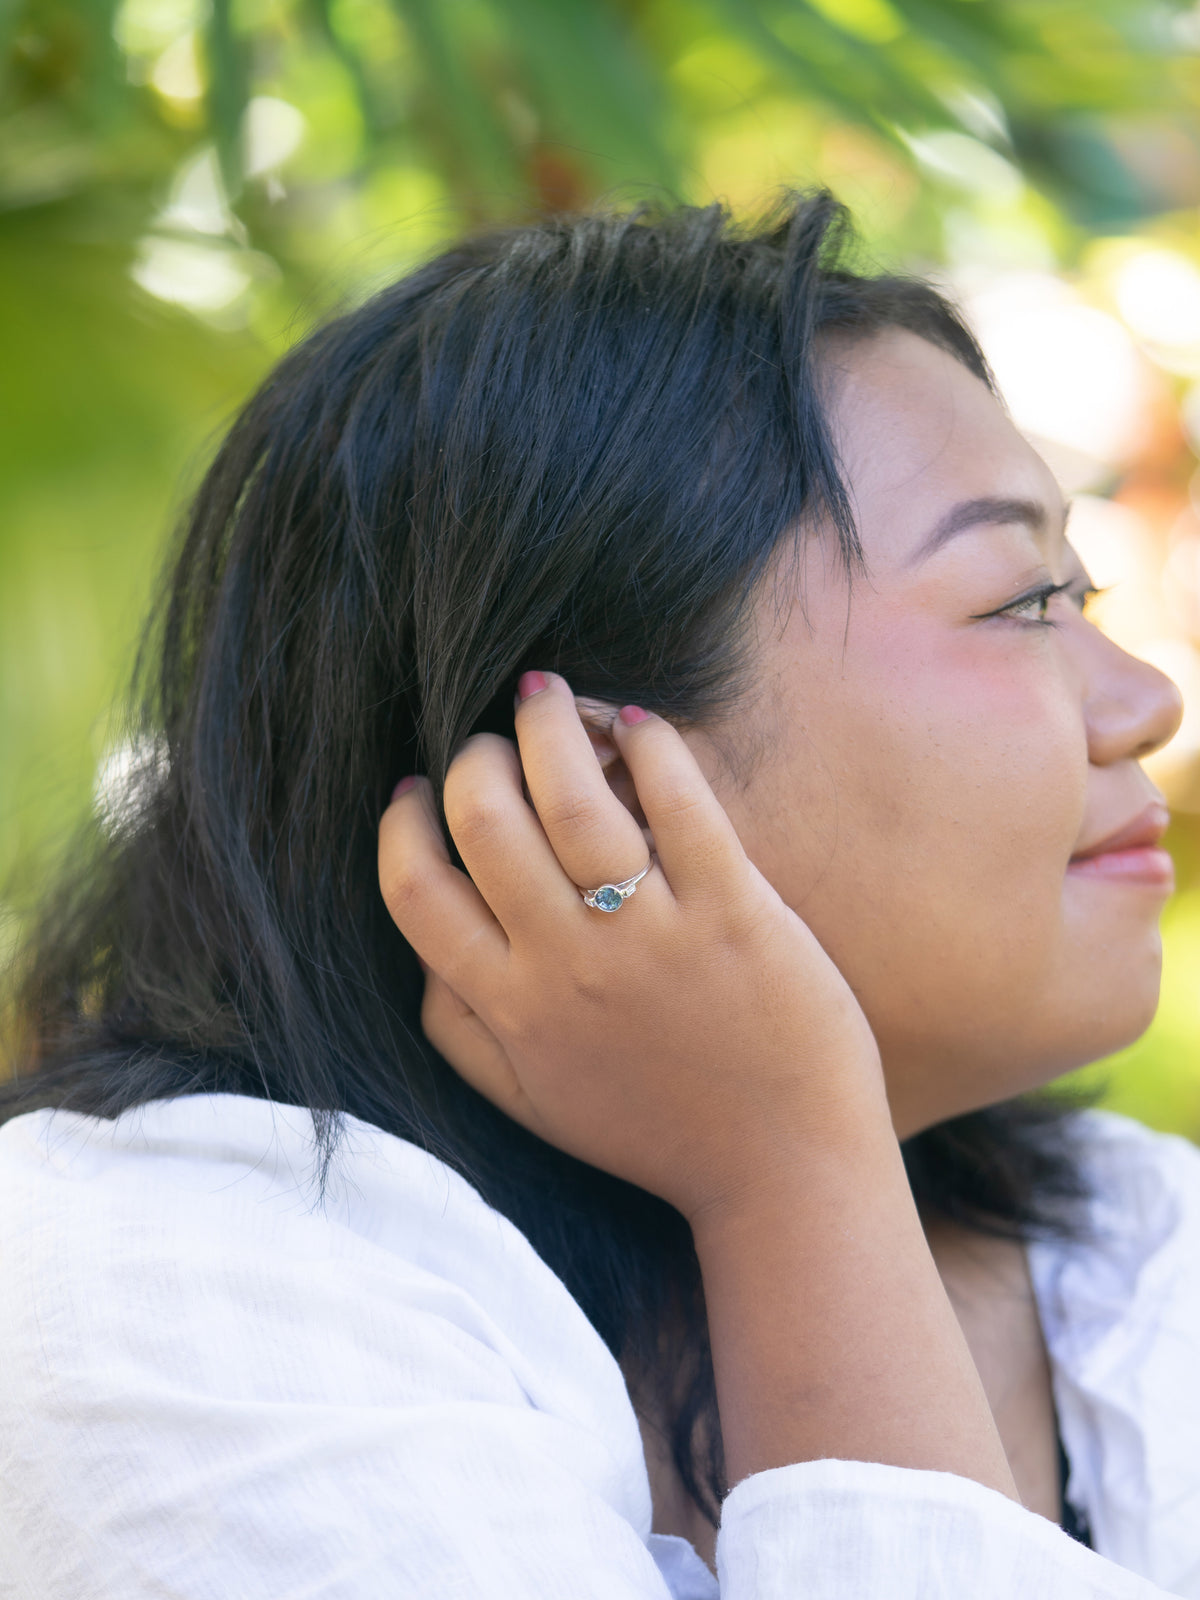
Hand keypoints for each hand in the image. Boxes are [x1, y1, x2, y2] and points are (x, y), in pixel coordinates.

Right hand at [378, 673, 884, 1224]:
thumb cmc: (657, 1131)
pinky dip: (648, 742)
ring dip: (549, 723)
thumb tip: (420, 949)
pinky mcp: (735, 911)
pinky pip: (679, 800)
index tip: (418, 788)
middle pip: (484, 820)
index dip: (402, 823)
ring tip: (548, 696)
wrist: (785, 1177)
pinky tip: (636, 722)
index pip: (416, 891)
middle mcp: (569, 966)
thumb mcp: (531, 1102)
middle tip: (493, 738)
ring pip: (572, 796)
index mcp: (512, 1010)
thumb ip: (461, 1031)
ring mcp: (652, 936)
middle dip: (473, 754)